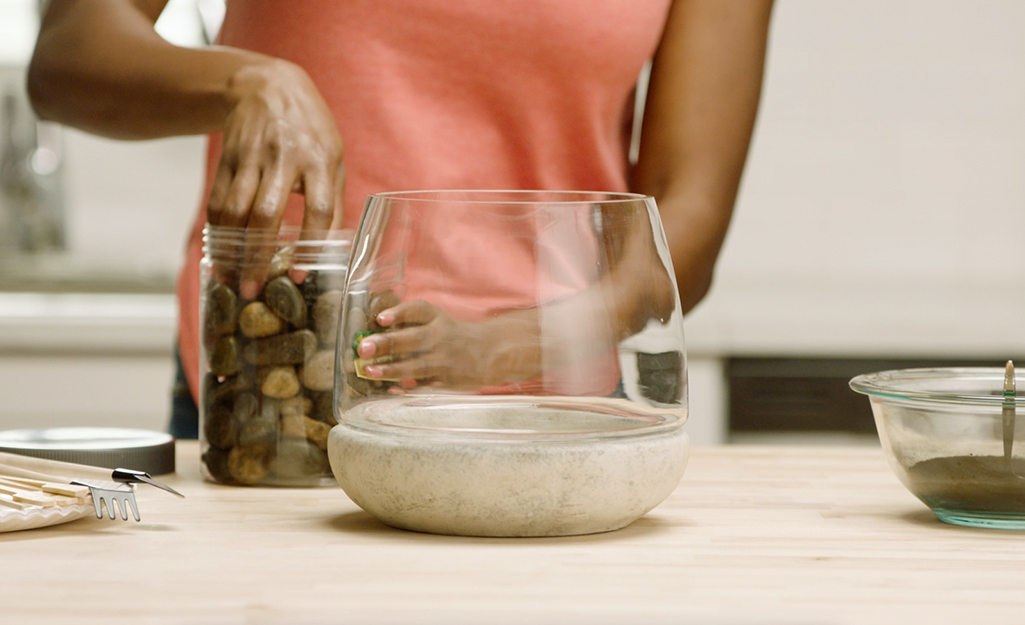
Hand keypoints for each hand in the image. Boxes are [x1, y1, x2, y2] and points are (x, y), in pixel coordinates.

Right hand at [207, 58, 343, 298]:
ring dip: (231, 249)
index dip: (312, 243)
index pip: (319, 207)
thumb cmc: (311, 131)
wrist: (267, 86)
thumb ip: (334, 202)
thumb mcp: (334, 158)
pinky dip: (216, 232)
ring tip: (231, 280)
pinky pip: (217, 201)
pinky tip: (218, 255)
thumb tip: (333, 251)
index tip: (301, 276)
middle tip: (254, 289)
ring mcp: (251, 158)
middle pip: (267, 213)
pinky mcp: (227, 160)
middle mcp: (284, 158)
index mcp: (320, 160)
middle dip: (258, 255)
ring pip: (235, 209)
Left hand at [356, 301, 541, 389]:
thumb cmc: (452, 335)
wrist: (490, 352)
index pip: (418, 310)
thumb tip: (373, 331)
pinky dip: (407, 388)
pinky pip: (425, 385)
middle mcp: (441, 337)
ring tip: (369, 371)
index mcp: (437, 318)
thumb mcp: (436, 319)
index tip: (381, 319)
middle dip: (387, 343)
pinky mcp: (447, 380)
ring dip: (391, 369)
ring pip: (416, 365)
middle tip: (363, 348)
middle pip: (413, 338)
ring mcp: (445, 360)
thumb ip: (408, 322)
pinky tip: (389, 389)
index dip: (399, 313)